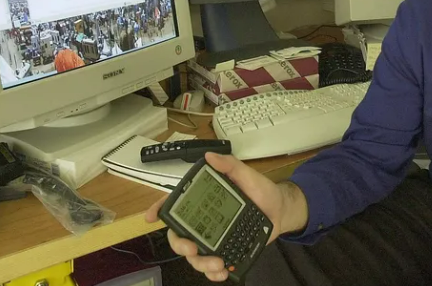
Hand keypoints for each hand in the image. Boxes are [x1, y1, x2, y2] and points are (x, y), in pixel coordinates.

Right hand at [145, 152, 308, 282]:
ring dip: (200, 263)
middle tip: (192, 248)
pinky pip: (212, 267)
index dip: (159, 210)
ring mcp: (214, 238)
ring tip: (216, 263)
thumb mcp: (247, 175)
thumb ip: (229, 166)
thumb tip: (210, 157)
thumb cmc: (262, 191)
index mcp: (205, 201)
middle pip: (180, 236)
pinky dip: (213, 273)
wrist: (282, 211)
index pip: (177, 205)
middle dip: (180, 245)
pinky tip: (221, 272)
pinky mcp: (226, 251)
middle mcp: (205, 221)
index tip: (150, 217)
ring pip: (195, 256)